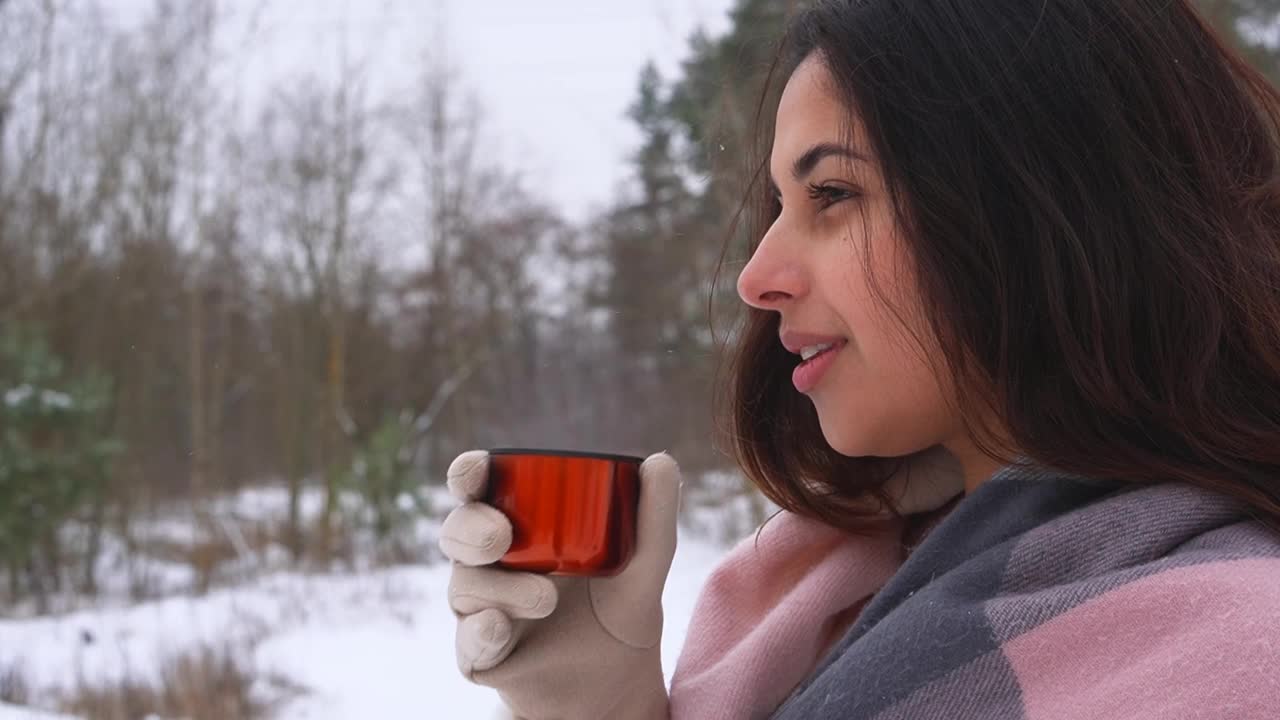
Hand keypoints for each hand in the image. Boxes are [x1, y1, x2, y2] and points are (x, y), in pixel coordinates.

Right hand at [440, 450, 680, 719]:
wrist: (621, 680)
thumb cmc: (621, 606)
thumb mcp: (646, 561)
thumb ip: (654, 515)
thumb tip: (660, 461)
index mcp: (519, 522)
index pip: (480, 490)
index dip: (468, 474)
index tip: (475, 471)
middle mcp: (491, 561)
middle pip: (457, 533)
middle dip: (471, 530)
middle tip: (501, 537)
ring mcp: (481, 608)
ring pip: (464, 587)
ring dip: (501, 589)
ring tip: (546, 599)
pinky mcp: (481, 655)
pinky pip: (468, 642)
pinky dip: (480, 632)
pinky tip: (497, 626)